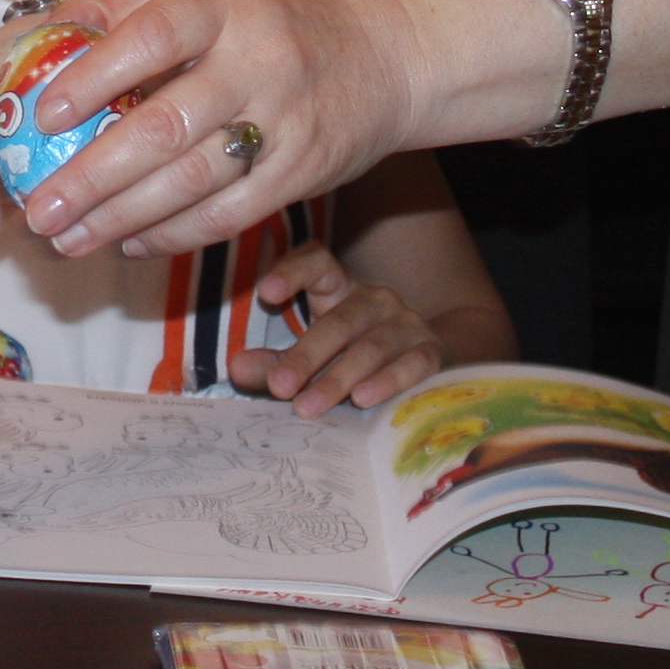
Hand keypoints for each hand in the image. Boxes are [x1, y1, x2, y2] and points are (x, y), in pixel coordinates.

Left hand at [14, 0, 412, 260]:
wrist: (393, 52)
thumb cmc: (279, 17)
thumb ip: (131, 2)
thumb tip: (47, 27)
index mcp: (225, 3)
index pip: (152, 36)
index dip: (95, 75)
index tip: (43, 114)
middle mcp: (257, 60)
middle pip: (164, 127)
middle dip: (92, 177)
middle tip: (37, 211)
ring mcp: (285, 120)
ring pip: (193, 181)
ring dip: (122, 218)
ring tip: (67, 239)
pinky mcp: (304, 171)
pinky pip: (230, 214)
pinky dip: (175, 235)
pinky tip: (131, 244)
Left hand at [228, 248, 450, 415]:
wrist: (423, 364)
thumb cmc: (350, 358)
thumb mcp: (310, 358)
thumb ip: (274, 362)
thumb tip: (238, 367)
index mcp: (338, 287)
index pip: (317, 262)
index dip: (293, 271)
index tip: (266, 292)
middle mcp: (373, 298)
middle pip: (339, 320)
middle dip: (306, 356)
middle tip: (279, 387)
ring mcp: (406, 322)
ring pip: (371, 346)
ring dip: (338, 378)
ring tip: (309, 406)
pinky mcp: (431, 351)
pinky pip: (412, 363)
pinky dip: (387, 381)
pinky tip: (363, 399)